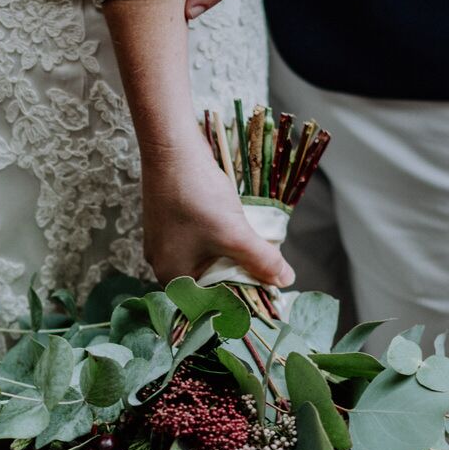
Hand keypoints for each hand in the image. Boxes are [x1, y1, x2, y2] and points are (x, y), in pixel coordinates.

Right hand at [141, 133, 293, 286]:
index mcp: (172, 276)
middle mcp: (163, 263)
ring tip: (253, 245)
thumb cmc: (197, 195)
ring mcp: (163, 242)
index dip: (241, 296)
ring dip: (230, 254)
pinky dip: (218, 238)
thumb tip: (285, 280)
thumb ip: (262, 260)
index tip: (267, 290)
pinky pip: (198, 241)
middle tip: (265, 266)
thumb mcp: (235, 233)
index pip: (212, 301)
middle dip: (237, 274)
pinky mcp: (168, 222)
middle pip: (209, 281)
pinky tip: (233, 226)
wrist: (171, 148)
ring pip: (206, 259)